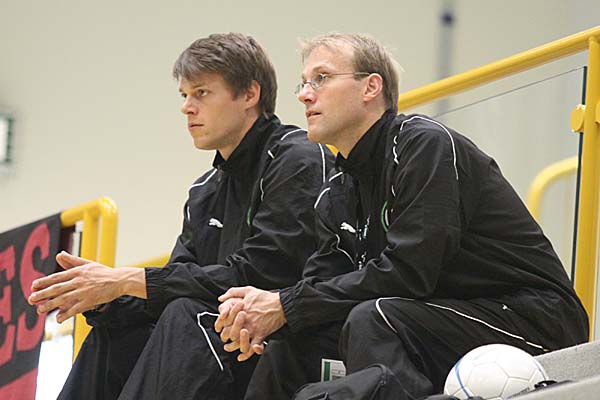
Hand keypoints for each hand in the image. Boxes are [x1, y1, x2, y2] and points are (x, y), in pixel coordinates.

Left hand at [28, 251, 144, 322]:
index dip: (44, 282)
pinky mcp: (90, 301)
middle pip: (57, 288)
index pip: (57, 277)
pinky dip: (66, 314)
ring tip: (40, 310)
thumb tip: (59, 254)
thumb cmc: (103, 272)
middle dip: (42, 294)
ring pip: (63, 299)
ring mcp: (84, 291)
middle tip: (31, 299)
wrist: (120, 280)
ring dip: (50, 305)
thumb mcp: (88, 264)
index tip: (33, 286)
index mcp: (77, 272)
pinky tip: (58, 319)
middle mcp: (79, 281)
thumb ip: (72, 261)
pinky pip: (75, 309)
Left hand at [215, 286, 285, 360]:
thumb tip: (221, 298)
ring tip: (229, 348)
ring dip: (233, 348)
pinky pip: (253, 348)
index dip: (221, 327)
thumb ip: (232, 292)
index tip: (222, 328)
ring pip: (239, 343)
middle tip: (224, 340)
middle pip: (231, 334)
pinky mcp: (261, 335)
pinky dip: (247, 354)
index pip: (225, 322)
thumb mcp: (248, 290)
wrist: (281, 304)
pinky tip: (242, 356)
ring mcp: (253, 330)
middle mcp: (245, 322)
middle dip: (225, 339)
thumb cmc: (266, 297)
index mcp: (240, 312)